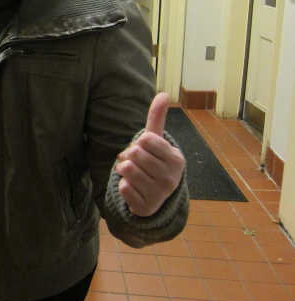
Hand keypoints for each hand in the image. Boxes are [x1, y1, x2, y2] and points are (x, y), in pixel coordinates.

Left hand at [115, 92, 185, 216]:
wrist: (154, 196)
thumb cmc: (153, 162)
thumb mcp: (155, 140)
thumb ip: (157, 118)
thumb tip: (163, 93)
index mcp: (175, 159)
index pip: (146, 140)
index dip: (138, 143)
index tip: (143, 150)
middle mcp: (171, 178)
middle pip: (134, 154)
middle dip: (128, 156)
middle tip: (135, 163)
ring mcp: (160, 195)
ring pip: (127, 170)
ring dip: (123, 170)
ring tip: (132, 174)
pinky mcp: (146, 207)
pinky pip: (124, 189)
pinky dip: (123, 186)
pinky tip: (133, 188)